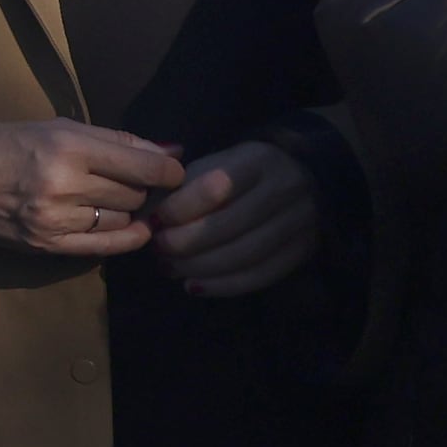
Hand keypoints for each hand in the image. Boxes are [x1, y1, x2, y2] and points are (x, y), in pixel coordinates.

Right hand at [0, 119, 184, 258]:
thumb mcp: (53, 127)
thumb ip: (113, 141)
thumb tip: (171, 151)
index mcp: (66, 145)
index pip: (145, 165)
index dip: (169, 169)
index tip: (172, 169)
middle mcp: (64, 184)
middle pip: (136, 193)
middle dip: (142, 186)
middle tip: (134, 179)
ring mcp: (55, 219)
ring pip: (123, 219)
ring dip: (127, 209)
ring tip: (112, 197)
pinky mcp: (46, 244)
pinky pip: (105, 246)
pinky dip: (126, 237)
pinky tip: (131, 228)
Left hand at [147, 141, 324, 298]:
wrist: (299, 177)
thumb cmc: (240, 173)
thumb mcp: (212, 165)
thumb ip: (180, 188)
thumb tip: (144, 218)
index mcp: (258, 160)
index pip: (216, 187)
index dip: (180, 208)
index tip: (155, 220)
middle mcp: (285, 189)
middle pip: (230, 225)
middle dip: (186, 242)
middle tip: (158, 249)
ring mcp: (300, 221)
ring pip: (245, 254)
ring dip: (200, 267)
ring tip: (170, 268)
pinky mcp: (303, 249)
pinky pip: (261, 274)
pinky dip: (223, 285)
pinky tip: (194, 286)